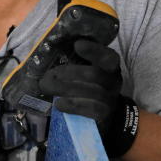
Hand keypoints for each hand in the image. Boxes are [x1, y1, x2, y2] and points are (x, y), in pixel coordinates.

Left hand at [38, 38, 138, 157]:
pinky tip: (59, 104)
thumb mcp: (89, 74)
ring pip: (92, 92)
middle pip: (94, 75)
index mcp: (110, 68)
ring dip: (66, 88)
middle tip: (48, 75)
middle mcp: (113, 82)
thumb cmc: (91, 88)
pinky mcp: (104, 115)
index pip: (108, 56)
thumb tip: (50, 55)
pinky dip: (72, 105)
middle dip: (68, 73)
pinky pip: (90, 109)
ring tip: (47, 87)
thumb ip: (77, 64)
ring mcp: (110, 100)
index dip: (94, 50)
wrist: (107, 116)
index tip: (77, 45)